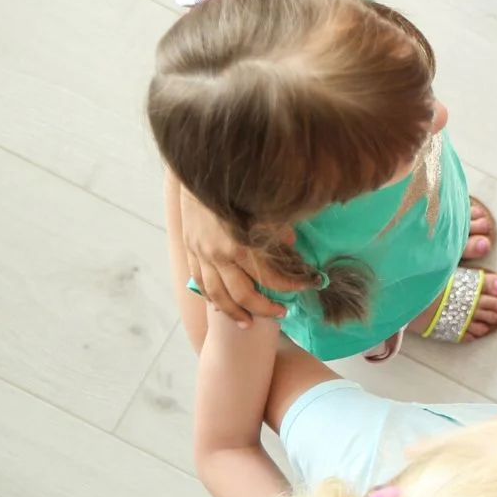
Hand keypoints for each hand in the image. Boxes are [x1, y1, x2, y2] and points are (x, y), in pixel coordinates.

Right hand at [178, 188, 302, 326]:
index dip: (289, 285)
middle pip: (243, 294)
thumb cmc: (235, 188)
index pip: (269, 276)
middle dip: (264, 308)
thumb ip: (277, 227)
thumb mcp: (261, 205)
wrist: (199, 173)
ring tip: (249, 323)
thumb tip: (291, 245)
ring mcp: (202, 256)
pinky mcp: (191, 252)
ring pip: (218, 296)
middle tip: (281, 313)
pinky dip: (212, 298)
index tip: (305, 286)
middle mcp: (219, 255)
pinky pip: (202, 283)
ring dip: (235, 313)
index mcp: (240, 243)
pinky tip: (222, 307)